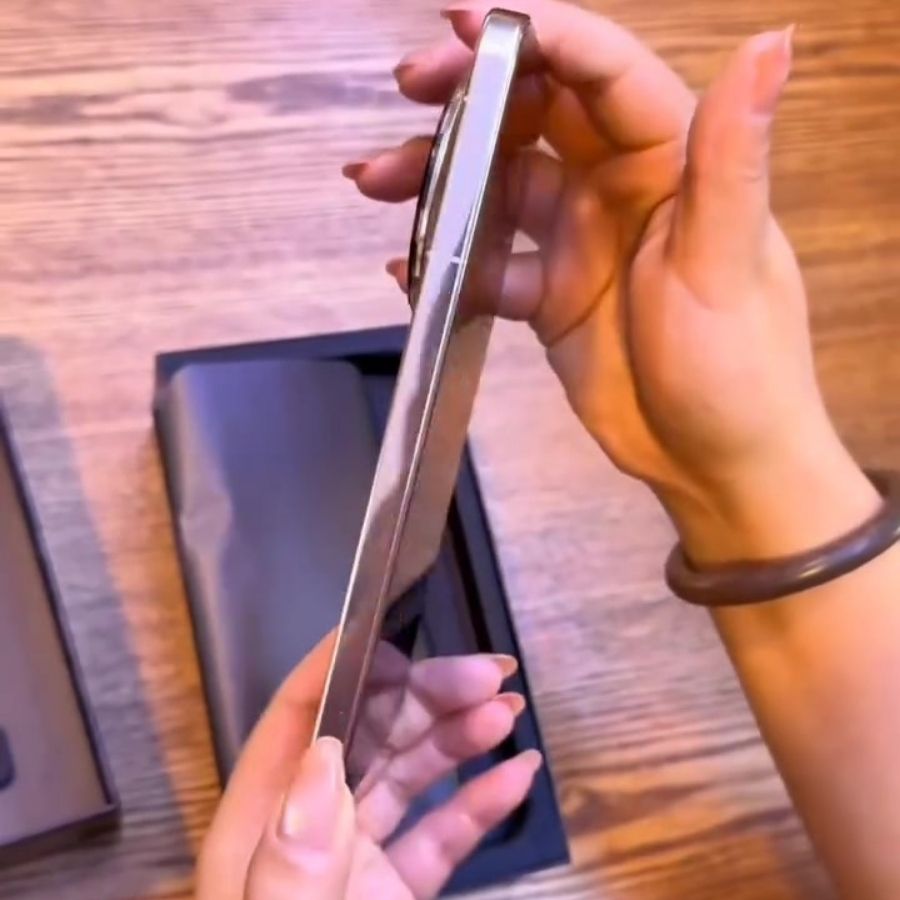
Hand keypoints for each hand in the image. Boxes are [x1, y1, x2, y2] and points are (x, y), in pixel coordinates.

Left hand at [196, 635, 540, 898]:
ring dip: (458, 737)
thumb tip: (318, 765)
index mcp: (264, 833)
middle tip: (487, 674)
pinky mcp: (393, 896)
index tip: (390, 624)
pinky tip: (514, 777)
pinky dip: (478, 802)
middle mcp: (308, 837)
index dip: (338, 666)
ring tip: (507, 710)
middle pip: (365, 738)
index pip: (292, 721)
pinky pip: (440, 836)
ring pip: (408, 778)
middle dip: (426, 696)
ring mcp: (353, 866)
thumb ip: (292, 866)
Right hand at [345, 0, 877, 562]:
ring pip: (497, 186)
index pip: (602, 72)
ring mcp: (579, 241)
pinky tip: (408, 269)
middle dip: (471, 93)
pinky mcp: (548, 294)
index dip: (538, 34)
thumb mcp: (726, 263)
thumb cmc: (738, 369)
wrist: (711, 466)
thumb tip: (771, 42)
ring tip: (376, 180)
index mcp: (671, 162)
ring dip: (438, 177)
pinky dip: (446, 263)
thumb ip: (729, 158)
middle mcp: (620, 187)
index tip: (467, 24)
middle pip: (536, 114)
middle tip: (409, 86)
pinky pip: (487, 263)